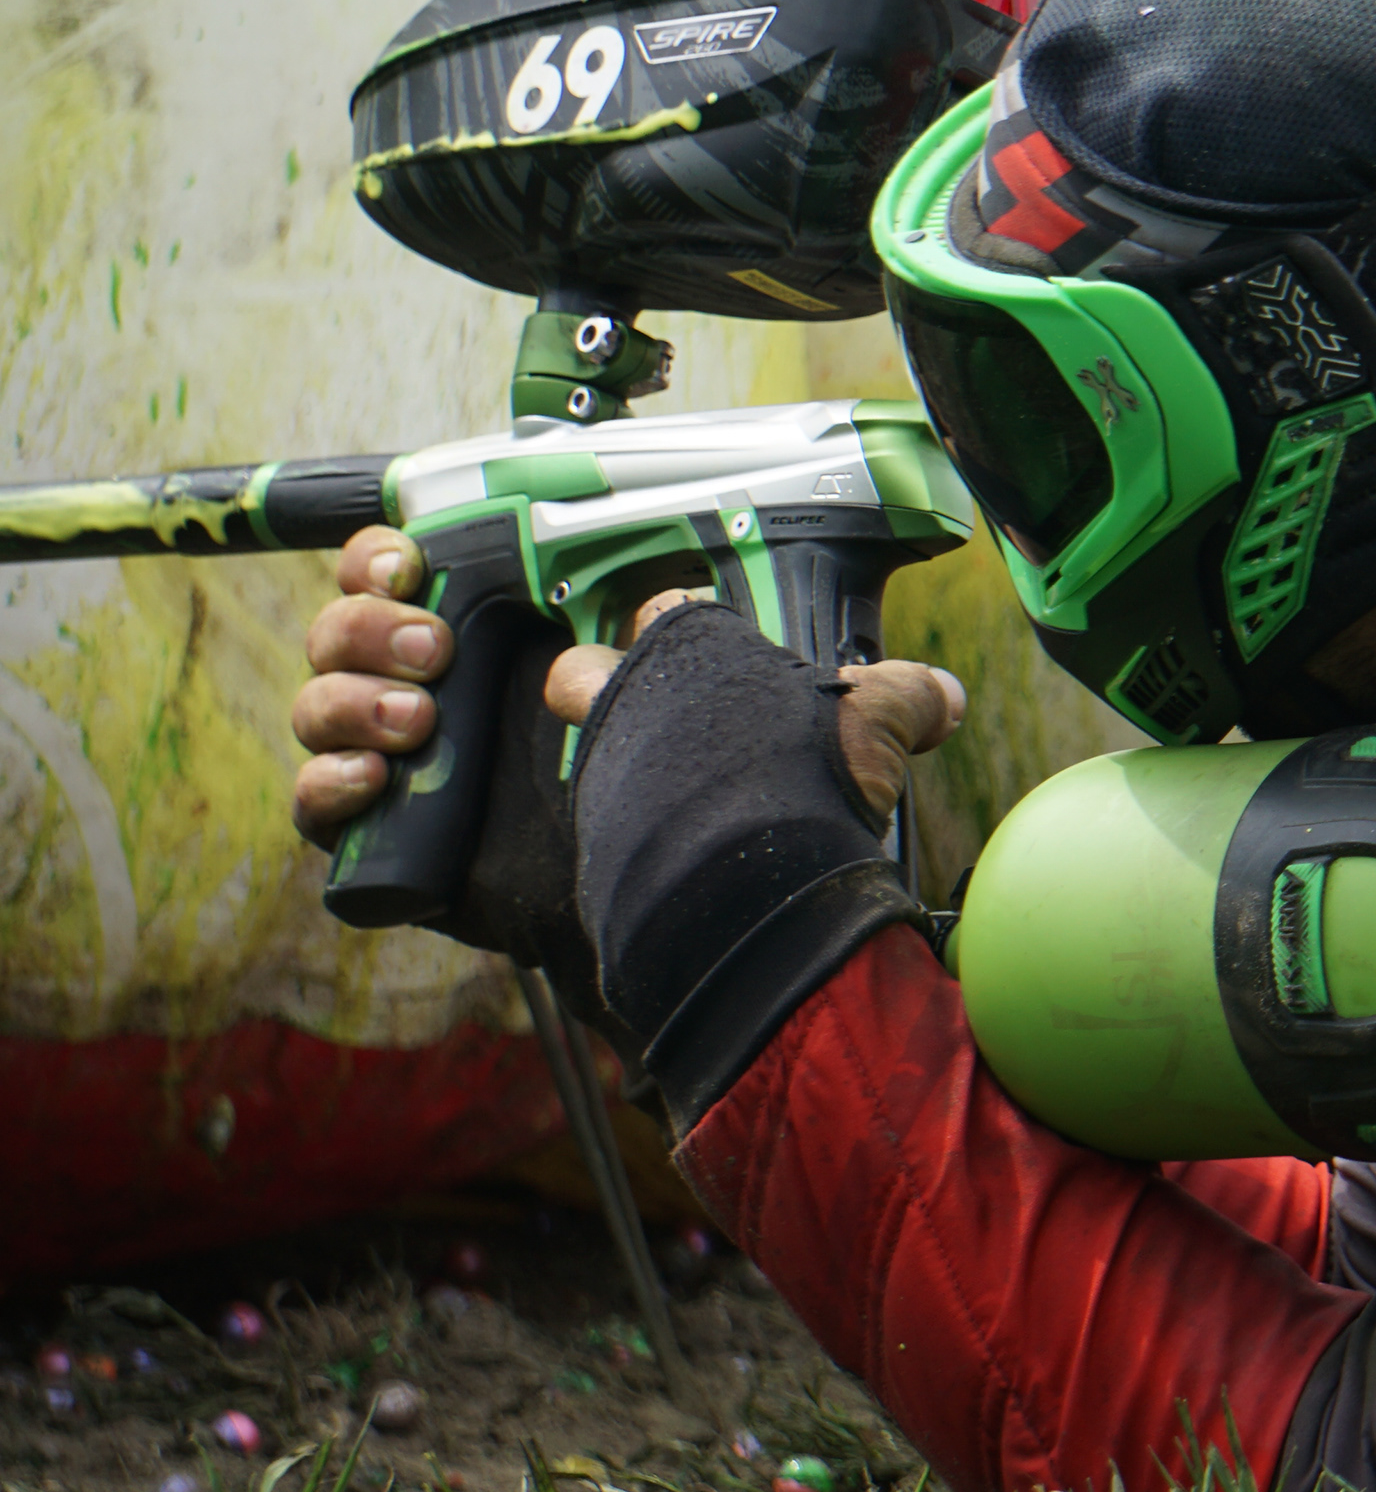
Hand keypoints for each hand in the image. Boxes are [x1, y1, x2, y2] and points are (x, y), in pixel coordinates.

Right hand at [291, 534, 966, 842]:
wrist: (707, 942)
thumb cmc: (746, 825)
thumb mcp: (816, 750)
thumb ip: (877, 708)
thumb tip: (942, 697)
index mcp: (541, 638)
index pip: (434, 562)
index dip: (407, 549)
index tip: (426, 554)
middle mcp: (472, 692)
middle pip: (359, 619)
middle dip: (372, 616)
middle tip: (440, 645)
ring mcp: (431, 767)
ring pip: (326, 700)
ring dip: (350, 693)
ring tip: (417, 716)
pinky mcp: (409, 846)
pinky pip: (317, 806)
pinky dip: (326, 786)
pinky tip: (373, 780)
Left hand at [545, 588, 966, 821]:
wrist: (742, 875)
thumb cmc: (798, 770)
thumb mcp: (878, 715)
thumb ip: (909, 695)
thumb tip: (945, 698)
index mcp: (687, 650)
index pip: (666, 605)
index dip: (687, 619)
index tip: (715, 643)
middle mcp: (629, 703)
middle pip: (589, 676)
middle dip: (616, 693)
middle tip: (669, 721)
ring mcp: (607, 775)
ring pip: (597, 757)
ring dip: (638, 774)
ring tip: (703, 805)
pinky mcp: (602, 846)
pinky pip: (613, 833)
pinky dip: (649, 844)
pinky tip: (703, 859)